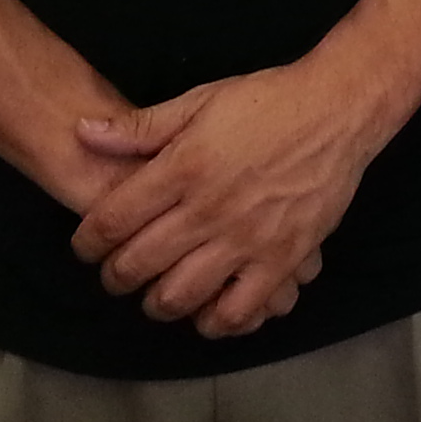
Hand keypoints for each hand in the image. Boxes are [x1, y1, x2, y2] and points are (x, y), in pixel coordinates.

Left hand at [68, 60, 388, 339]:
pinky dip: (215, 321)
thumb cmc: (266, 101)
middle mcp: (207, 209)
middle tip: (117, 273)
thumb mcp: (200, 100)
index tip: (87, 247)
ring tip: (157, 293)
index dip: (87, 242)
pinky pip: (238, 311)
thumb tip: (83, 133)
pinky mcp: (281, 258)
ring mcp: (245, 238)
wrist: (337, 110)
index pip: (111, 221)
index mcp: (182, 167)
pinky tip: (208, 309)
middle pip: (137, 264)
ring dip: (157, 303)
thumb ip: (140, 127)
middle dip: (114, 277)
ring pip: (179, 296)